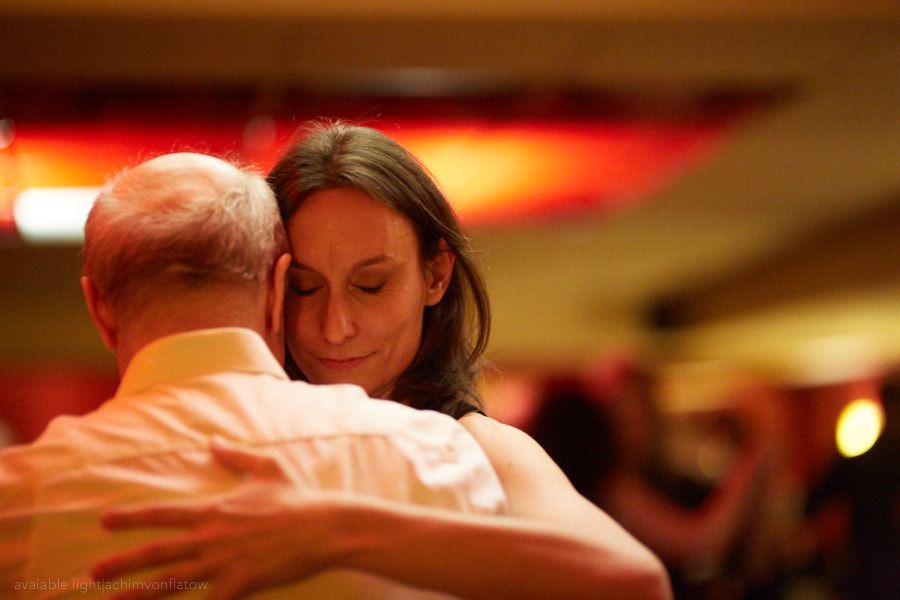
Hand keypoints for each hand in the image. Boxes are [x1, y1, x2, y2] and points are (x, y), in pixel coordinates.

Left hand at [91, 438, 333, 599]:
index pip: (163, 514)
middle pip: (157, 553)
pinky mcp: (239, 586)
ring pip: (172, 582)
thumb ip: (235, 456)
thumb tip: (212, 440)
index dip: (132, 518)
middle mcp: (212, 538)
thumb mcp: (267, 468)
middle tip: (93, 571)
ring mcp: (223, 564)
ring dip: (139, 593)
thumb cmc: (298, 497)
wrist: (325, 527)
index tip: (104, 521)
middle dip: (122, 563)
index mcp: (215, 510)